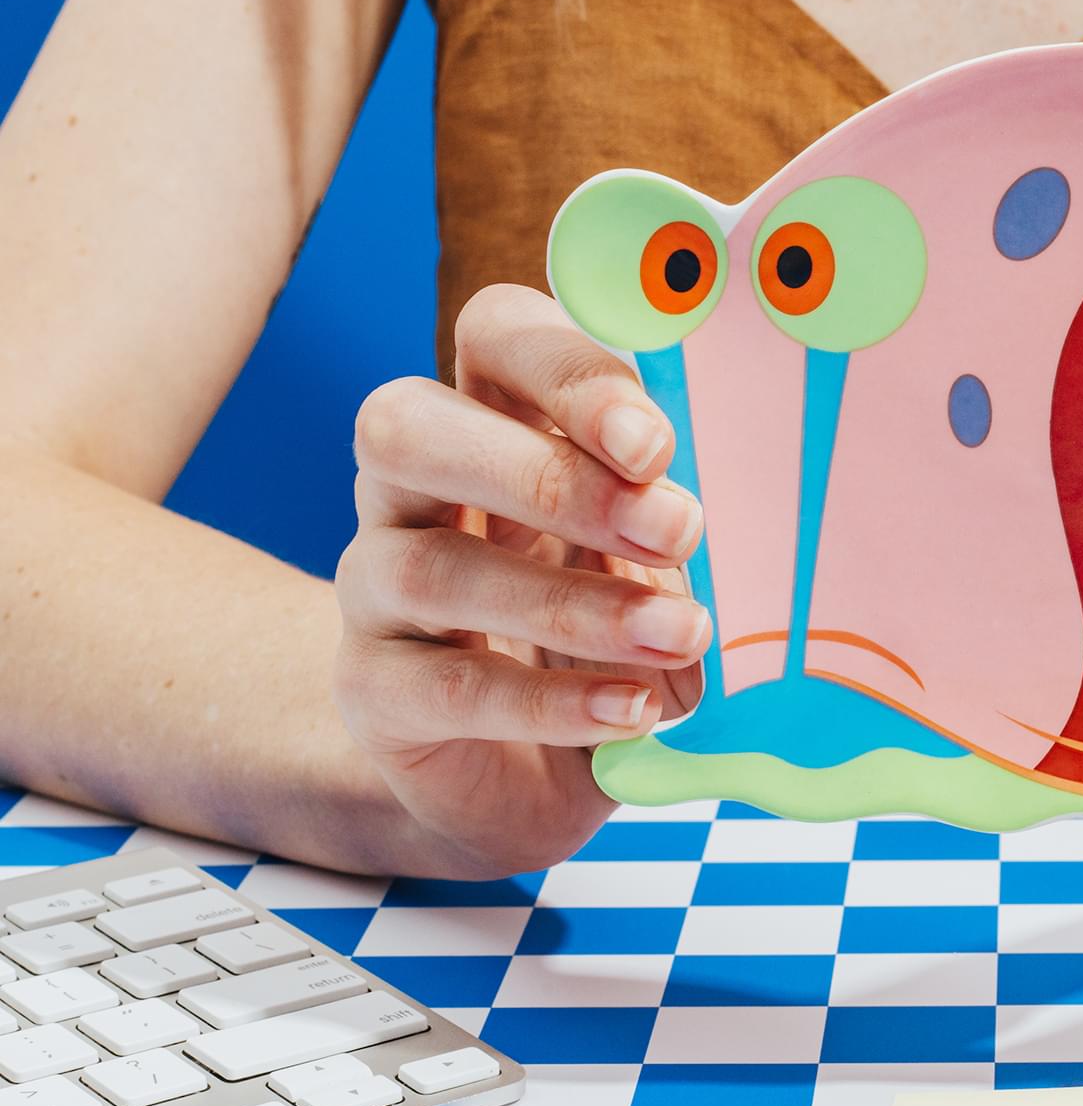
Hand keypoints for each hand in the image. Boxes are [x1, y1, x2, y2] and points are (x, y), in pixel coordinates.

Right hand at [333, 284, 710, 876]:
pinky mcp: (372, 691)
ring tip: (680, 634)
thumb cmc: (601, 626)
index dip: (567, 373)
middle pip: (409, 429)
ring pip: (432, 570)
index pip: (495, 336)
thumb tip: (689, 518)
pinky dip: (551, 701)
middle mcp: (408, 487)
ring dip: (575, 603)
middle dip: (545, 475)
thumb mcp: (650, 557)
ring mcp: (371, 587)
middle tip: (672, 529)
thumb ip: (662, 519)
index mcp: (489, 417)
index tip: (656, 444)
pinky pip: (446, 688)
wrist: (522, 769)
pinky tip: (632, 708)